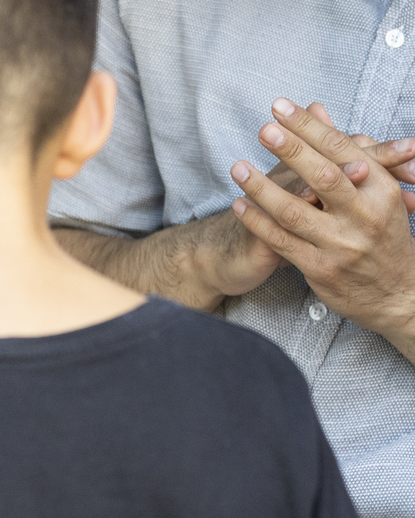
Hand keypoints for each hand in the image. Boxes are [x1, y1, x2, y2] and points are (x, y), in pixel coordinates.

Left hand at [230, 98, 414, 345]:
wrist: (397, 293)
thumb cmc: (382, 233)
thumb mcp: (375, 189)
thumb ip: (342, 149)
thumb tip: (317, 109)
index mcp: (381, 189)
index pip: (342, 150)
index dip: (310, 128)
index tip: (282, 107)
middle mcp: (364, 215)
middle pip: (323, 176)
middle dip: (291, 150)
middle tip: (263, 128)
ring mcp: (341, 244)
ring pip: (295, 211)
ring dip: (262, 188)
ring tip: (238, 167)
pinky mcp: (320, 268)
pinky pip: (281, 241)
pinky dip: (257, 222)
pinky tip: (238, 205)